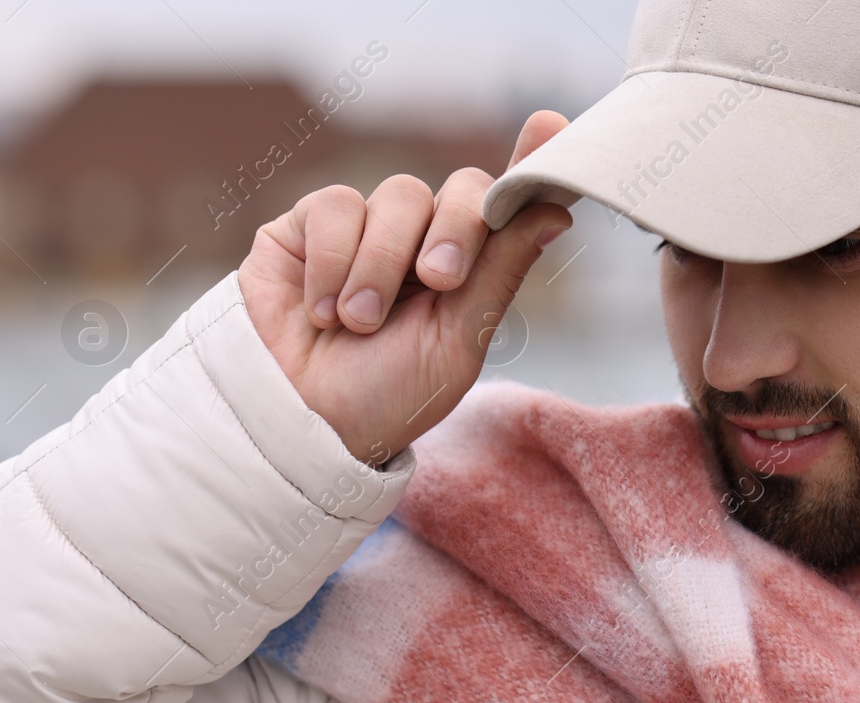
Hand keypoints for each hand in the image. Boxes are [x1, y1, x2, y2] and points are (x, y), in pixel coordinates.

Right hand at [239, 111, 573, 464]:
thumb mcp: (457, 342)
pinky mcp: (307, 226)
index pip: (507, 205)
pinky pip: (336, 207)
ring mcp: (367, 228)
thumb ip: (501, 271)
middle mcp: (424, 239)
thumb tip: (557, 210)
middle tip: (439, 282)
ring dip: (383, 266)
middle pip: (462, 189)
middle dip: (458, 230)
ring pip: (399, 196)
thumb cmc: (387, 395)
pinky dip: (333, 262)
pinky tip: (321, 310)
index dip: (531, 163)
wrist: (302, 421)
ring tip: (359, 323)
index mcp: (471, 270)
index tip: (552, 125)